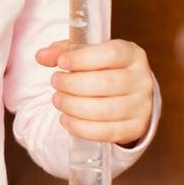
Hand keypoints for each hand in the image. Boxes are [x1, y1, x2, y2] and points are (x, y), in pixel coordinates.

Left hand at [37, 39, 154, 144]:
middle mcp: (142, 80)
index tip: (61, 63)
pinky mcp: (136, 128)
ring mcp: (142, 106)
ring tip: (57, 99)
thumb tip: (41, 56)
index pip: (110, 54)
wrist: (127, 94)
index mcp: (131, 55)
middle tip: (54, 82)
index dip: (82, 59)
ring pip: (105, 110)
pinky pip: (107, 132)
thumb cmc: (101, 68)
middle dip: (72, 84)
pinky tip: (65, 119)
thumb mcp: (85, 53)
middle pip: (105, 83)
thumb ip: (63, 51)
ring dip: (73, 106)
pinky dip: (81, 127)